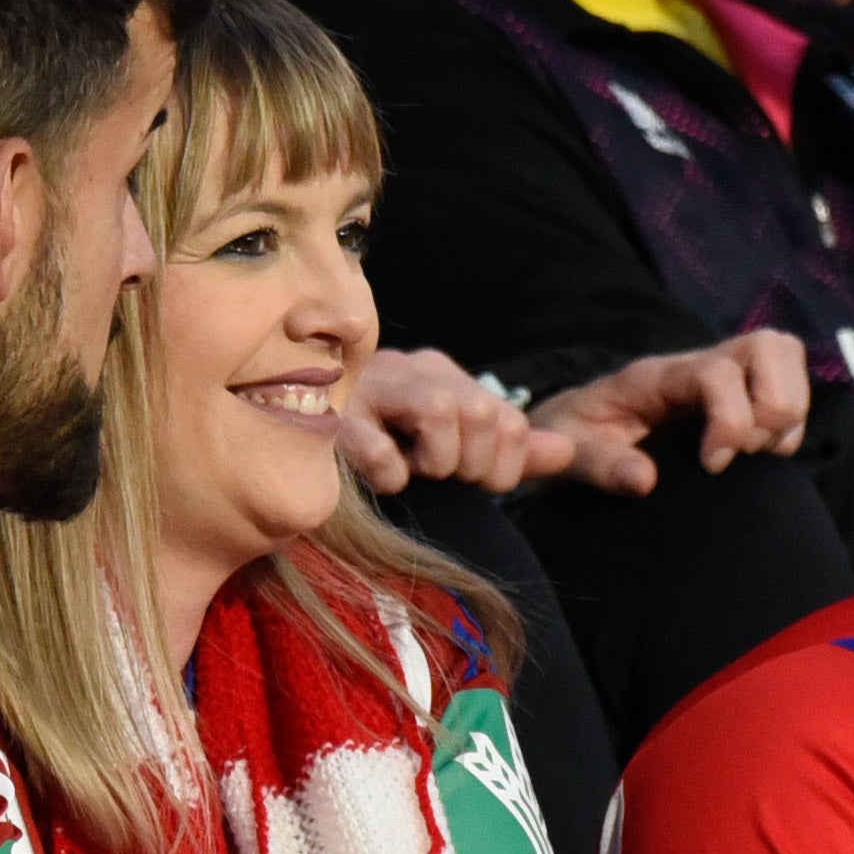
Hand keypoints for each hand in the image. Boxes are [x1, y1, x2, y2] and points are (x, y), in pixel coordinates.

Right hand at [339, 346, 553, 497]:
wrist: (286, 434)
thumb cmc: (376, 449)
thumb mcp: (448, 448)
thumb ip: (509, 450)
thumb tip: (568, 450)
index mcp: (443, 377)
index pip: (510, 421)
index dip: (501, 468)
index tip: (467, 481)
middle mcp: (411, 371)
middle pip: (483, 413)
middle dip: (470, 465)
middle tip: (436, 476)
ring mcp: (370, 389)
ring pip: (444, 412)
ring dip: (435, 463)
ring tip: (409, 474)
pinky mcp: (333, 418)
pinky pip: (383, 451)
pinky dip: (389, 477)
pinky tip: (378, 480)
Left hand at [521, 331, 813, 495]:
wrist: (573, 426)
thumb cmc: (573, 437)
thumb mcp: (569, 452)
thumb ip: (598, 465)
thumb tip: (643, 480)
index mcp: (657, 376)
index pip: (716, 373)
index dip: (729, 420)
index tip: (712, 466)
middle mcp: (697, 365)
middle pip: (769, 346)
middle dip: (775, 406)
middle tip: (744, 453)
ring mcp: (724, 374)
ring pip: (785, 355)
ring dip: (789, 410)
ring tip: (756, 452)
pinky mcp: (740, 392)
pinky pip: (790, 384)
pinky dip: (790, 422)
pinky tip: (759, 455)